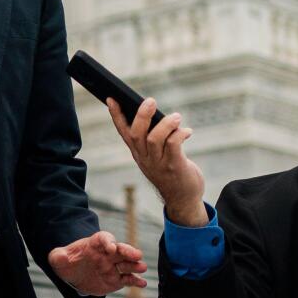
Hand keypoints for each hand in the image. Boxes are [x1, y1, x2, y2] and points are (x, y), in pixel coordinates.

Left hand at [47, 230, 146, 296]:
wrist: (74, 274)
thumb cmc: (67, 261)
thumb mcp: (58, 258)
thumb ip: (58, 256)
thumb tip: (60, 257)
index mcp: (95, 244)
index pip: (104, 239)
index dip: (108, 241)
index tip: (111, 247)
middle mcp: (108, 254)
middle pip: (121, 249)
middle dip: (129, 251)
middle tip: (137, 255)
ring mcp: (113, 267)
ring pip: (127, 264)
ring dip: (135, 266)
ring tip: (142, 268)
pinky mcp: (116, 280)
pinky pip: (128, 279)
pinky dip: (136, 281)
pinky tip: (142, 283)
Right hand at [108, 97, 207, 225]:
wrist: (182, 199)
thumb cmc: (170, 172)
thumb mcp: (156, 156)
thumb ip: (153, 139)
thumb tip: (156, 114)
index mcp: (138, 153)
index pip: (123, 132)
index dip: (116, 115)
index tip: (111, 98)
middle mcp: (144, 157)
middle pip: (137, 133)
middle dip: (142, 115)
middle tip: (150, 101)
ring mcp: (158, 163)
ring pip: (154, 138)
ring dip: (166, 124)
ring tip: (176, 117)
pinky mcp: (174, 166)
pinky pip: (173, 144)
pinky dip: (180, 133)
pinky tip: (187, 131)